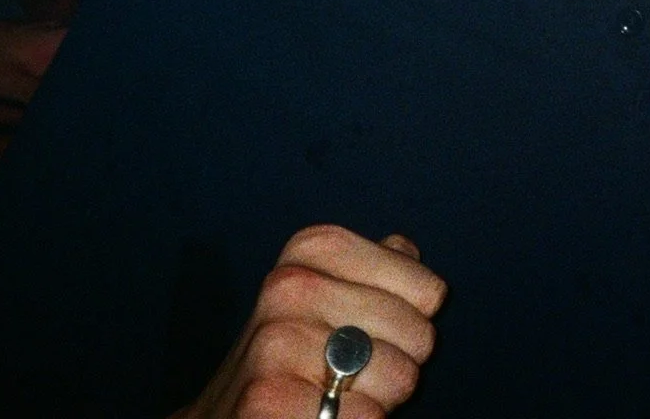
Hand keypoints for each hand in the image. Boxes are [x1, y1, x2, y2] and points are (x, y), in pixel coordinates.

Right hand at [178, 226, 444, 418]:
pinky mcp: (268, 398)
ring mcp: (277, 342)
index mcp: (312, 250)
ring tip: (334, 397)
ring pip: (400, 377)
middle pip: (420, 335)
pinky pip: (369, 416)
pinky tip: (322, 417)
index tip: (365, 335)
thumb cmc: (289, 359)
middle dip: (396, 364)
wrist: (220, 416)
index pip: (429, 291)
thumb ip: (372, 271)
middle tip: (348, 377)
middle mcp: (291, 286)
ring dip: (379, 399)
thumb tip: (405, 247)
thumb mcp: (325, 298)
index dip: (409, 324)